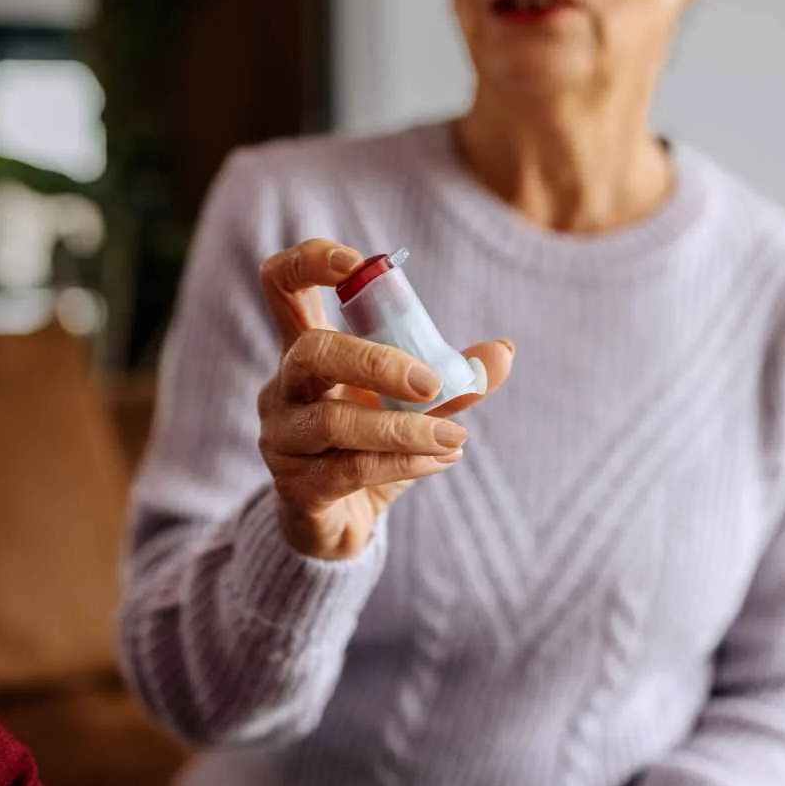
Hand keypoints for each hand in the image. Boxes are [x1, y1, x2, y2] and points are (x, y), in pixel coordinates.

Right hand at [256, 239, 513, 560]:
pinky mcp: (295, 486)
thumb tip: (503, 351)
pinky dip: (404, 463)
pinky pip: (348, 470)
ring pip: (334, 421)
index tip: (356, 264)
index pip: (281, 284)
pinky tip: (441, 460)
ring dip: (403, 428)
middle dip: (375, 362)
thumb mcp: (414, 406)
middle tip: (432, 383)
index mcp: (305, 350)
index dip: (309, 262)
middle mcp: (283, 387)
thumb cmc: (370, 447)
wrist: (343, 524)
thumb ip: (453, 377)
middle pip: (311, 352)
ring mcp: (282, 438)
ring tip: (456, 437)